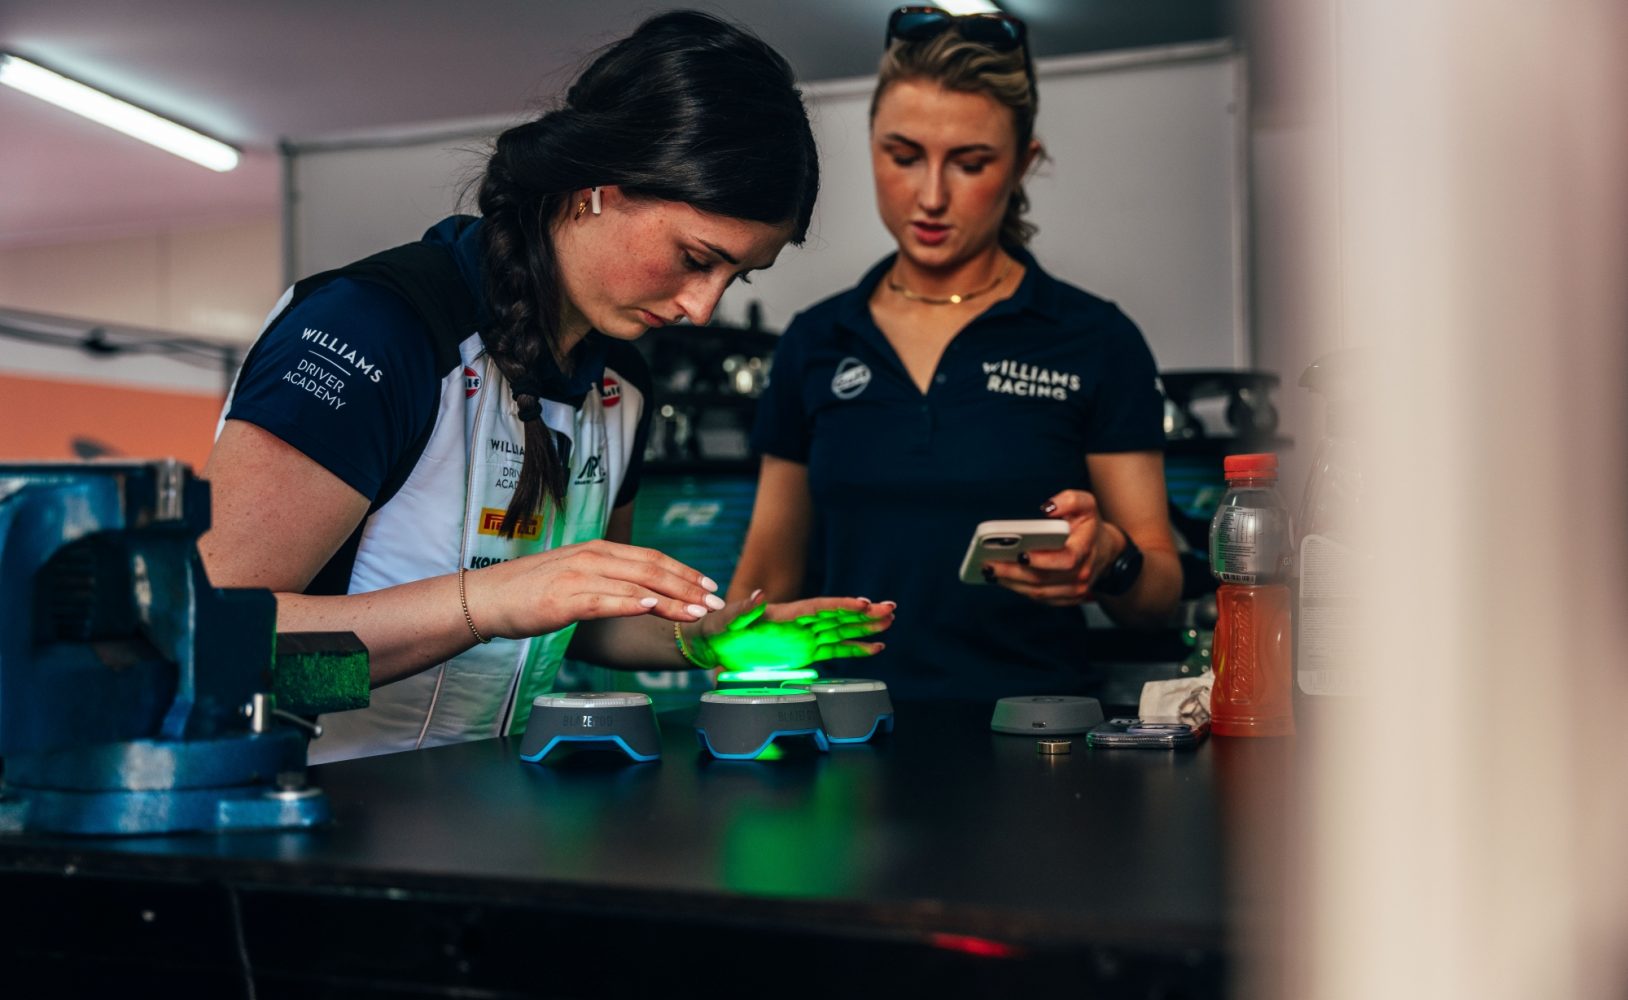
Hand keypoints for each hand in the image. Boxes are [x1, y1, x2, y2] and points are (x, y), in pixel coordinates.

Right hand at [464, 539, 724, 639]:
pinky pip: (606, 599)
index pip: (651, 557)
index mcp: (598, 550)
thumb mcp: (575, 575)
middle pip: (652, 569)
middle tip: (715, 603)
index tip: (709, 585)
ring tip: (697, 612)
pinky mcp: (565, 598)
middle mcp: (593, 557)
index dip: (684, 570)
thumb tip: (639, 589)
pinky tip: (653, 607)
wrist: (488, 597)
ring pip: (636, 584)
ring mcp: (579, 576)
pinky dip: (632, 602)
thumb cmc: (531, 590)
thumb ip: (606, 577)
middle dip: (688, 586)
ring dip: (671, 599)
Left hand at [688, 592, 893, 670]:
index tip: (865, 604)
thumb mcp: (726, 619)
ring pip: (842, 631)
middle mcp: (800, 624)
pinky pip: (834, 650)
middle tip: (890, 609)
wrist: (710, 645)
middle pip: (838, 616)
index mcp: (785, 614)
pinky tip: (874, 647)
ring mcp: (804, 638)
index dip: (843, 606)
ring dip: (865, 627)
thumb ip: (743, 609)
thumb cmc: (716, 629)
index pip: (820, 608)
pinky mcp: (804, 653)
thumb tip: (759, 595)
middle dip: (864, 613)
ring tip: (890, 621)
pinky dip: (855, 649)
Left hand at [985, 491, 1119, 605]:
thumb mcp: (1086, 504)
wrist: (1105, 550)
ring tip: (990, 570)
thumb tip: (1048, 508)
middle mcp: (1082, 574)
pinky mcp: (1066, 598)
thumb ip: (1069, 500)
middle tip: (989, 563)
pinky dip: (1019, 590)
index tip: (1020, 553)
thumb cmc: (1089, 526)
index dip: (1042, 559)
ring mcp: (1075, 590)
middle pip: (1044, 579)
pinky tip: (1002, 579)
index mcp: (1086, 550)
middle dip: (1014, 572)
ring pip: (1039, 593)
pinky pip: (1040, 599)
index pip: (1065, 559)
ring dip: (1012, 584)